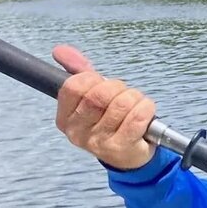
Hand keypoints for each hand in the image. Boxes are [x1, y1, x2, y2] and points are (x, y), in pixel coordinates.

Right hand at [53, 44, 156, 169]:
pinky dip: (146, 108)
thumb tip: (60, 50)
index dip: (93, 79)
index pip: (73, 86)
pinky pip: (137, 117)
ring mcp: (99, 142)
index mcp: (65, 118)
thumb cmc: (111, 122)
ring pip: (121, 104)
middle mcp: (78, 132)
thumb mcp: (92, 97)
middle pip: (98, 94)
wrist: (130, 156)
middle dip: (117, 88)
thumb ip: (78, 72)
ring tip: (137, 105)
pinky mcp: (122, 148)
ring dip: (135, 98)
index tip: (102, 84)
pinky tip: (146, 113)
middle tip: (125, 95)